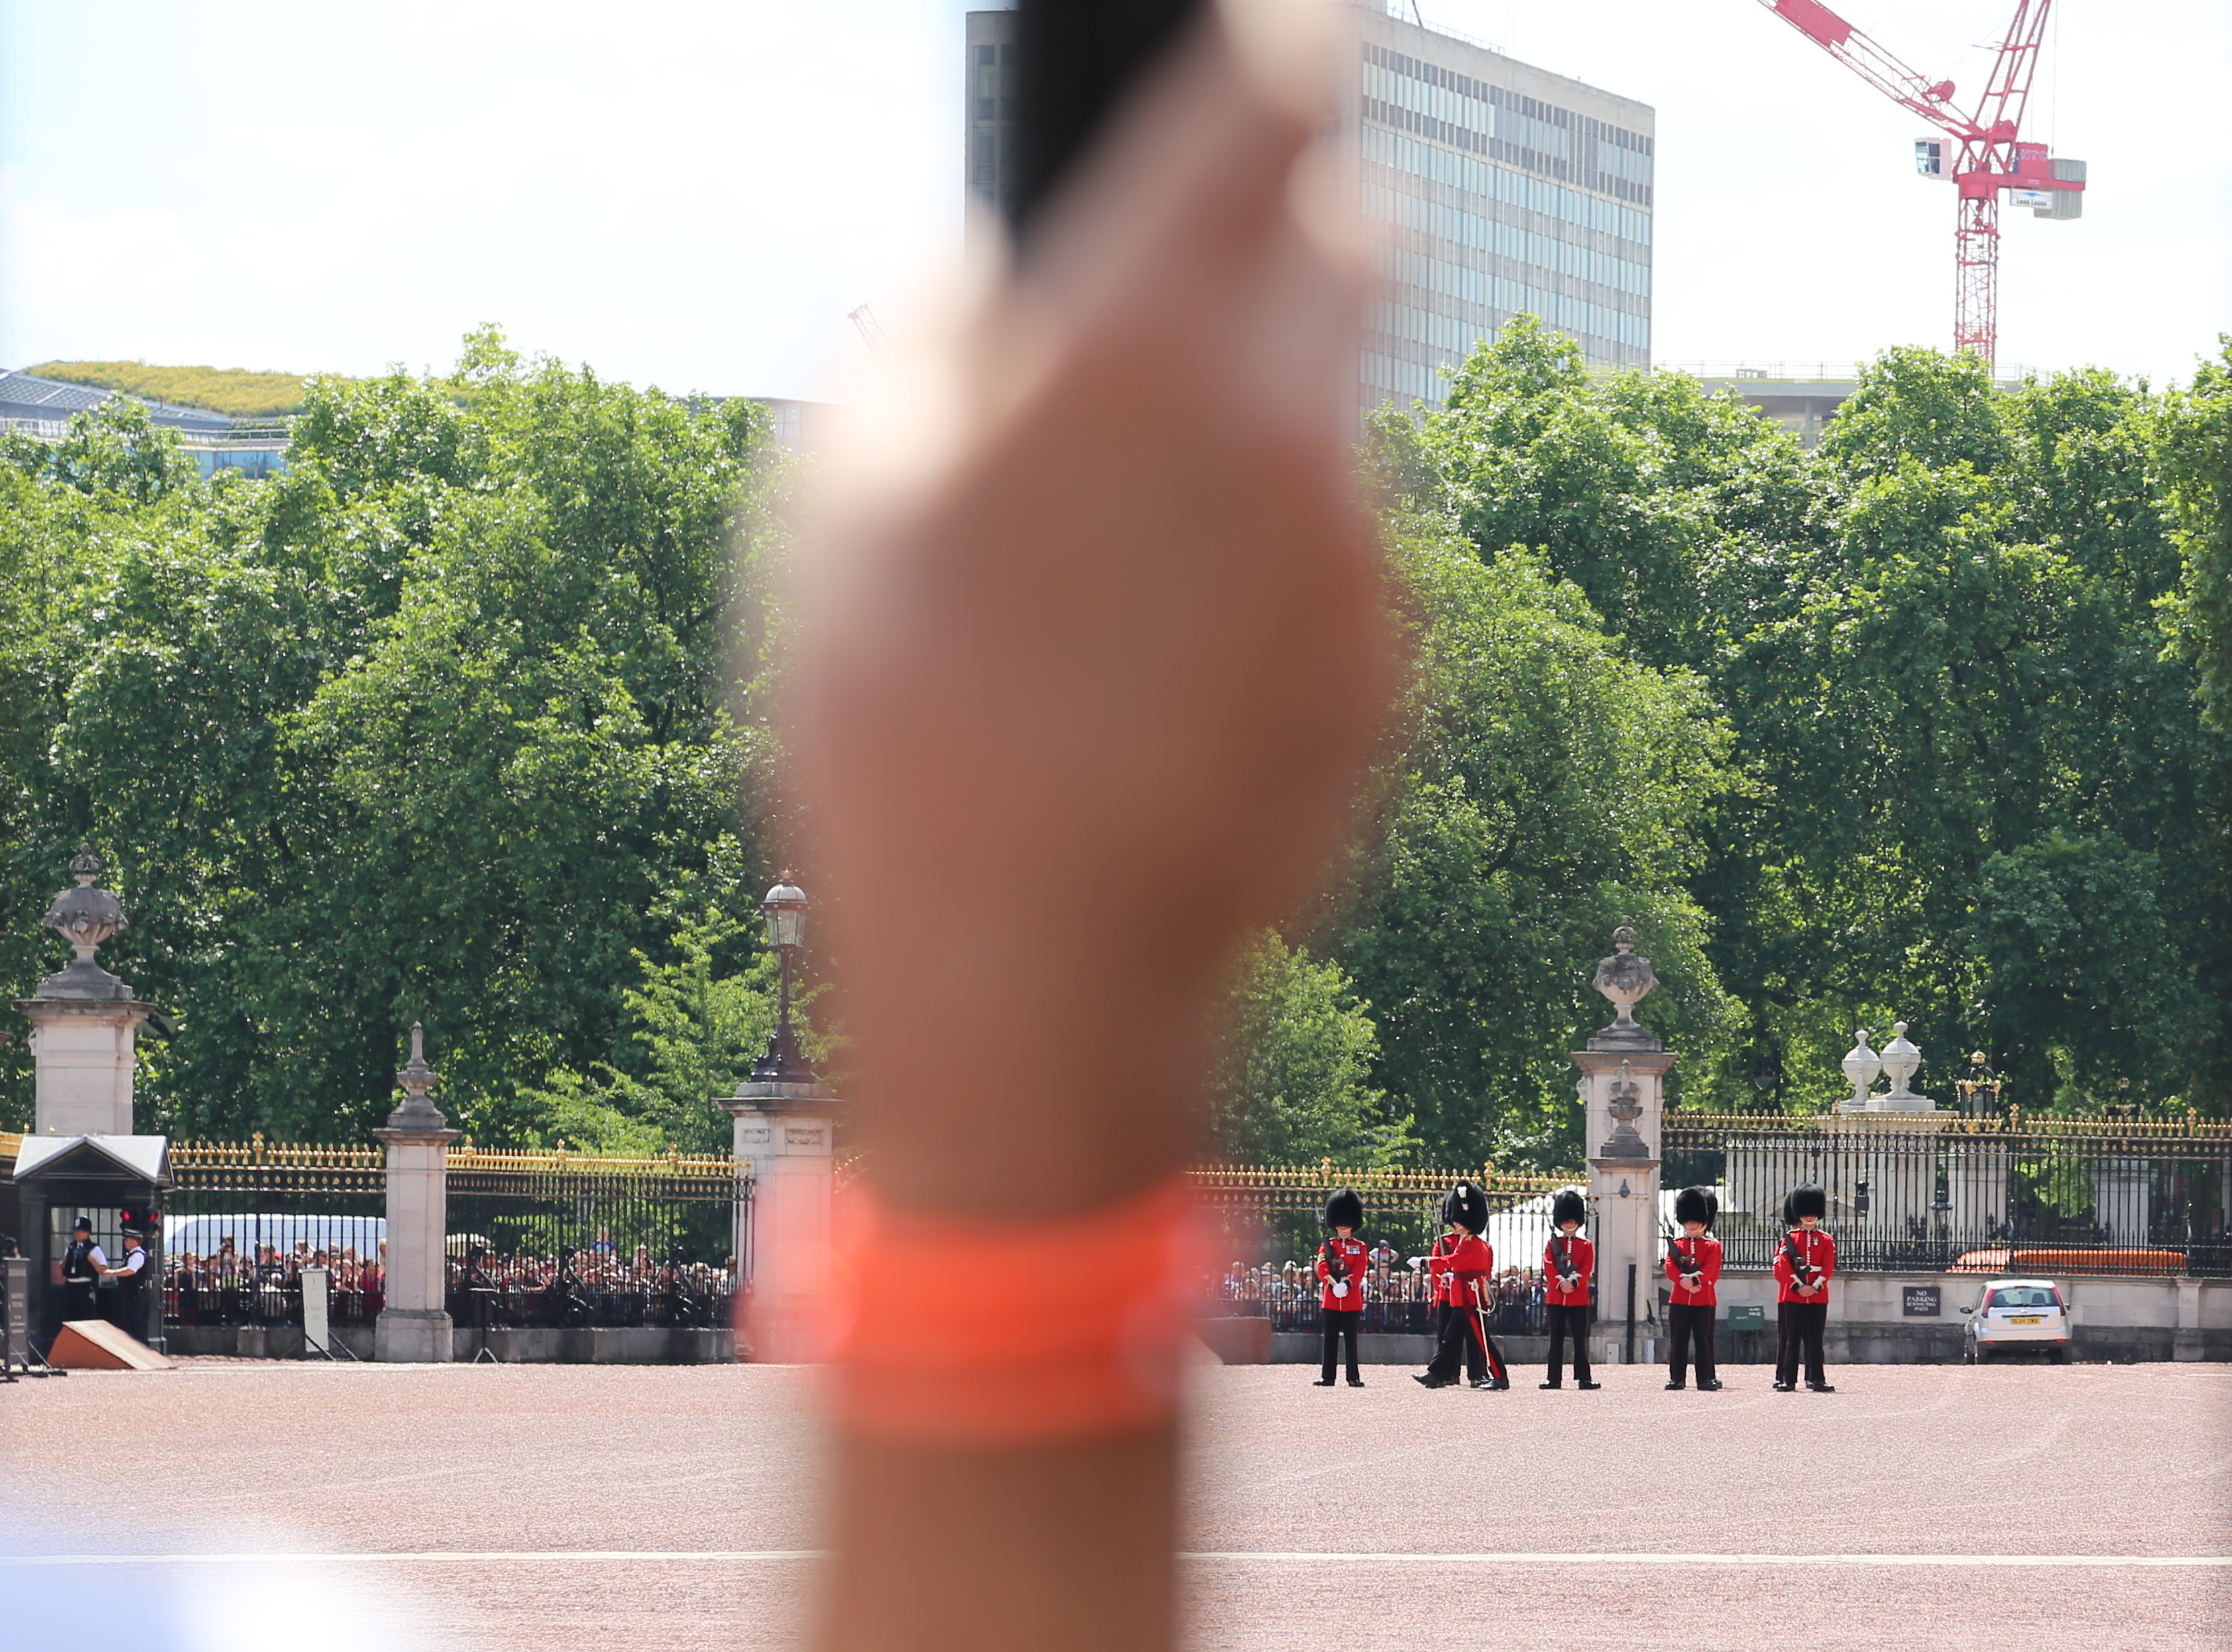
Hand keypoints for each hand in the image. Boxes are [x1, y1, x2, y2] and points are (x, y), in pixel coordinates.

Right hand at [782, 0, 1392, 1214]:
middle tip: (1208, 276)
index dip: (1280, 44)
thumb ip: (925, 332)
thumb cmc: (899, 725)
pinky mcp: (1393, 661)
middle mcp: (1282, 428)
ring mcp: (1358, 554)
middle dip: (1292, 230)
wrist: (1035, 976)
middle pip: (1346, 241)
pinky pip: (1346, 562)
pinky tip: (1174, 663)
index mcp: (1133, 350)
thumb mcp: (838, 493)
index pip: (1261, 113)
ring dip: (1267, 432)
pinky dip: (1280, 575)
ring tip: (1128, 558)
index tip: (1297, 18)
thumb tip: (984, 259)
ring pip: (1337, 415)